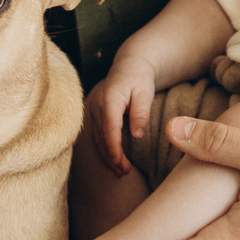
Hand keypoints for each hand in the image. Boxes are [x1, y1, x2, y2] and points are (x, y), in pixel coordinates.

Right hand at [86, 54, 158, 176]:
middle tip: (124, 173)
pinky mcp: (95, 115)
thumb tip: (136, 134)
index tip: (119, 161)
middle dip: (111, 157)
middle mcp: (97, 105)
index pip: (109, 128)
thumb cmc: (139, 78)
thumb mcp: (145, 92)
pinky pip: (97, 136)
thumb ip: (140, 112)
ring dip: (108, 156)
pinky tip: (113, 161)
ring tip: (121, 172)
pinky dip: (105, 149)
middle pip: (101, 137)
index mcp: (110, 99)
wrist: (129, 66)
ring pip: (98, 139)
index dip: (113, 147)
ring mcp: (94, 110)